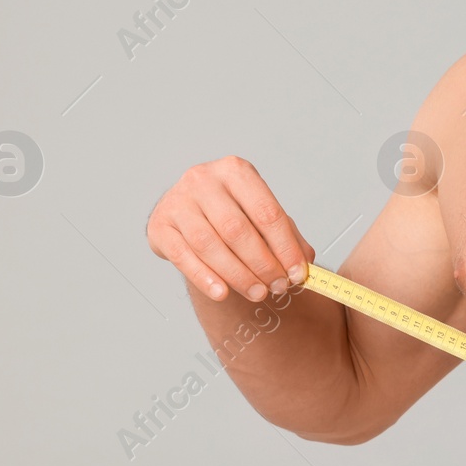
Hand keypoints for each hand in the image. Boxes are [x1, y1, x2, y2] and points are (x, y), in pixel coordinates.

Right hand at [147, 155, 314, 302]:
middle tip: (278, 287)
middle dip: (262, 264)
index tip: (298, 273)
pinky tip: (223, 293)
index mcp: (236, 171)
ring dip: (238, 275)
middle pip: (237, 230)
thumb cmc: (231, 213)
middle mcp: (203, 180)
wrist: (189, 212)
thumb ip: (287, 237)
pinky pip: (183, 257)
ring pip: (210, 245)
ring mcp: (178, 201)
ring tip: (258, 293)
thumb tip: (305, 265)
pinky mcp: (160, 226)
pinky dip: (204, 278)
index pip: (266, 212)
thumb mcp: (261, 215)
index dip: (285, 247)